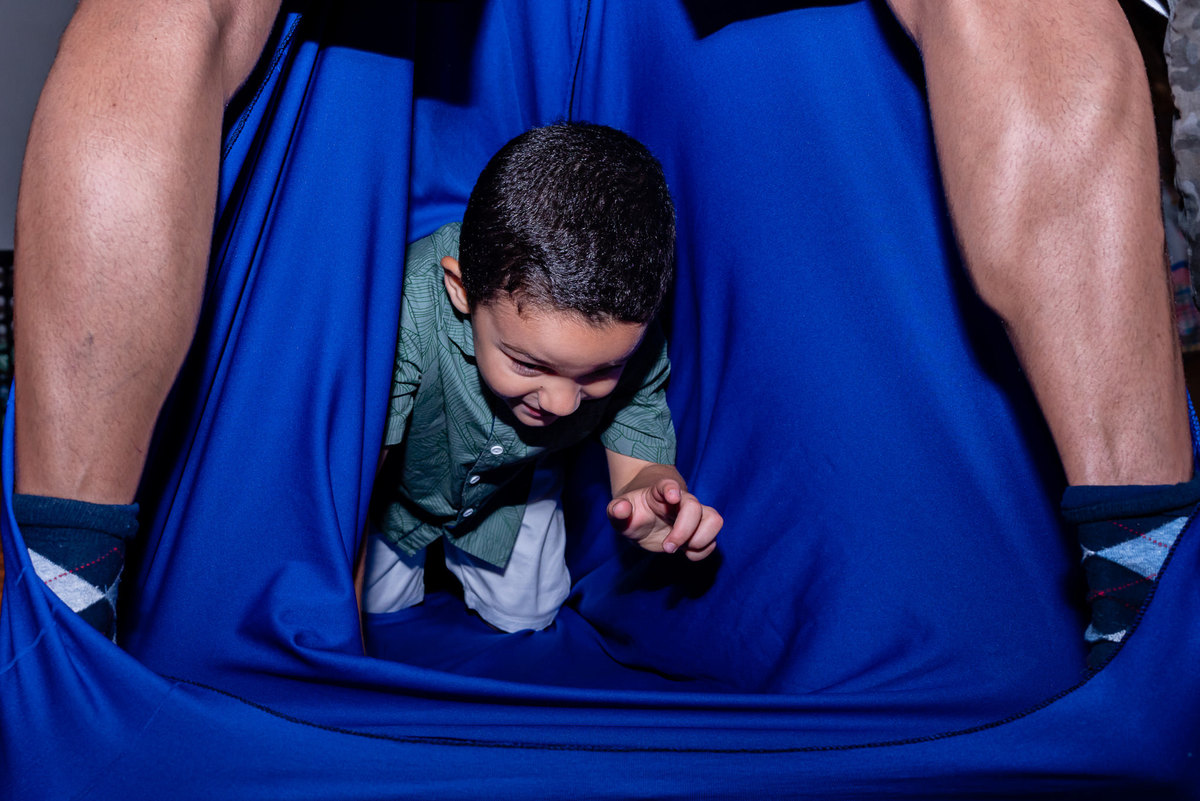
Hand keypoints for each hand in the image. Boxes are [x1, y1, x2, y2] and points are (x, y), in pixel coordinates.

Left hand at [606, 479, 720, 560]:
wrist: (642, 516)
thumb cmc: (632, 510)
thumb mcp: (617, 511)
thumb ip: (616, 509)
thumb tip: (620, 508)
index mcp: (659, 491)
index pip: (668, 485)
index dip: (672, 489)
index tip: (672, 496)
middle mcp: (681, 501)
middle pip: (694, 507)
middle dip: (683, 531)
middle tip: (667, 547)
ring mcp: (693, 515)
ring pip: (714, 520)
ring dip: (701, 539)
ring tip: (684, 549)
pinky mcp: (699, 530)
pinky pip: (713, 540)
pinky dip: (703, 551)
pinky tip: (687, 553)